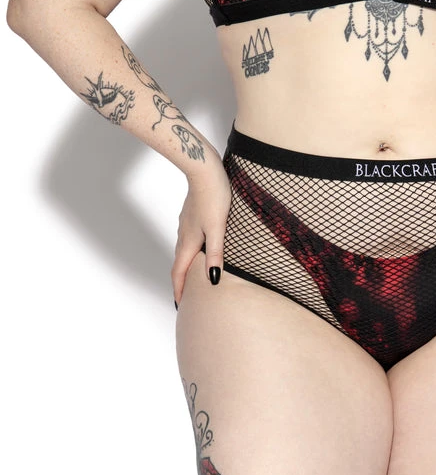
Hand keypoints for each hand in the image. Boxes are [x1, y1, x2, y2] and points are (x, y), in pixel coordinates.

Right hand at [172, 160, 231, 305]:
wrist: (203, 168)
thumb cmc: (214, 197)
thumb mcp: (218, 229)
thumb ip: (215, 254)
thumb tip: (214, 279)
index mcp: (189, 241)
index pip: (179, 272)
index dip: (179, 290)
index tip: (180, 305)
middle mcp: (184, 235)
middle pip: (180, 264)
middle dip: (181, 282)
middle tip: (185, 297)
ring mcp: (186, 224)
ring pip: (183, 251)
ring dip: (185, 267)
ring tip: (192, 278)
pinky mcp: (191, 215)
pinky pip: (188, 240)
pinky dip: (191, 252)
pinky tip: (199, 249)